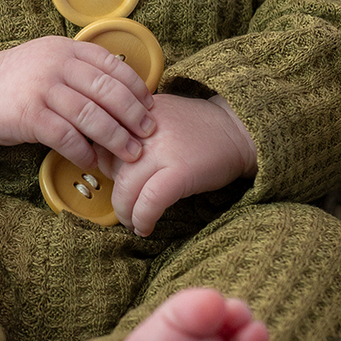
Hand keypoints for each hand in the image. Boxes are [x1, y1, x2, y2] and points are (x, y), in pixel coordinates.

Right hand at [0, 36, 155, 166]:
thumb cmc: (23, 81)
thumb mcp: (53, 60)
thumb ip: (83, 69)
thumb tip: (128, 92)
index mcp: (68, 48)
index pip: (113, 66)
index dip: (136, 88)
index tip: (150, 108)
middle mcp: (57, 64)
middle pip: (107, 91)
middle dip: (133, 115)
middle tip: (148, 134)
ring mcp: (42, 88)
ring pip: (90, 115)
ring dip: (115, 138)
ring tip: (130, 153)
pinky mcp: (29, 115)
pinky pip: (66, 136)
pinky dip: (83, 151)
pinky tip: (93, 161)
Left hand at [96, 93, 256, 235]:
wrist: (238, 130)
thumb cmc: (198, 128)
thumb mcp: (158, 117)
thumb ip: (130, 131)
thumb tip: (101, 158)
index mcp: (136, 114)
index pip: (102, 144)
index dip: (105, 168)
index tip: (116, 180)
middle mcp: (144, 129)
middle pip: (110, 169)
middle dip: (115, 196)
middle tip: (124, 208)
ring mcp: (162, 150)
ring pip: (125, 190)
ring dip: (125, 213)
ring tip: (133, 222)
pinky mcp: (179, 172)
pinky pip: (149, 203)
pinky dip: (142, 220)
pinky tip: (146, 227)